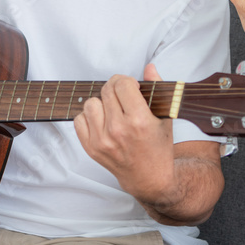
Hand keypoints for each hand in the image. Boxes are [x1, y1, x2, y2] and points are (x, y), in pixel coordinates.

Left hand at [74, 64, 176, 204]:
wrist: (148, 178)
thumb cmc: (158, 147)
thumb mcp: (165, 117)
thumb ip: (157, 88)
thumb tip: (149, 67)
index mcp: (139, 120)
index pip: (122, 84)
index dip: (127, 81)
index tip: (132, 88)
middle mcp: (118, 130)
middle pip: (106, 90)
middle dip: (115, 89)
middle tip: (123, 97)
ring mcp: (102, 141)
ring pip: (90, 103)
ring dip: (101, 103)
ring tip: (112, 111)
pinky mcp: (91, 148)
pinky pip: (79, 120)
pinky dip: (89, 117)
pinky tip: (102, 121)